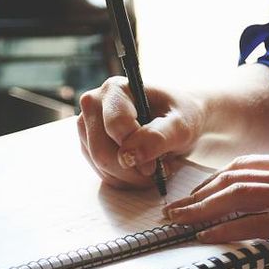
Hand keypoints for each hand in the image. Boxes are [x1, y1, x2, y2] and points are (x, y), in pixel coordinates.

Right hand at [76, 77, 203, 188]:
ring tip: (153, 166)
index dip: (136, 150)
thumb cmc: (181, 116)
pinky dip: (124, 179)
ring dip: (130, 176)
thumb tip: (129, 156)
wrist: (178, 120)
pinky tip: (141, 169)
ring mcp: (87, 126)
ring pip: (100, 165)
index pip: (115, 126)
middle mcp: (94, 103)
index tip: (157, 163)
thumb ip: (158, 137)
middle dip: (132, 170)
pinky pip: (101, 173)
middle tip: (157, 170)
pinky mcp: (88, 145)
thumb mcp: (181, 125)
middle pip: (102, 151)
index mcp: (116, 89)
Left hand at [164, 153, 268, 259]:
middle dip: (197, 195)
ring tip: (179, 222)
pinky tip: (207, 237)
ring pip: (236, 197)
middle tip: (173, 210)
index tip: (194, 195)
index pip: (243, 166)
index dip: (212, 181)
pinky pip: (255, 223)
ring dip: (201, 210)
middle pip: (232, 178)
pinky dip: (225, 229)